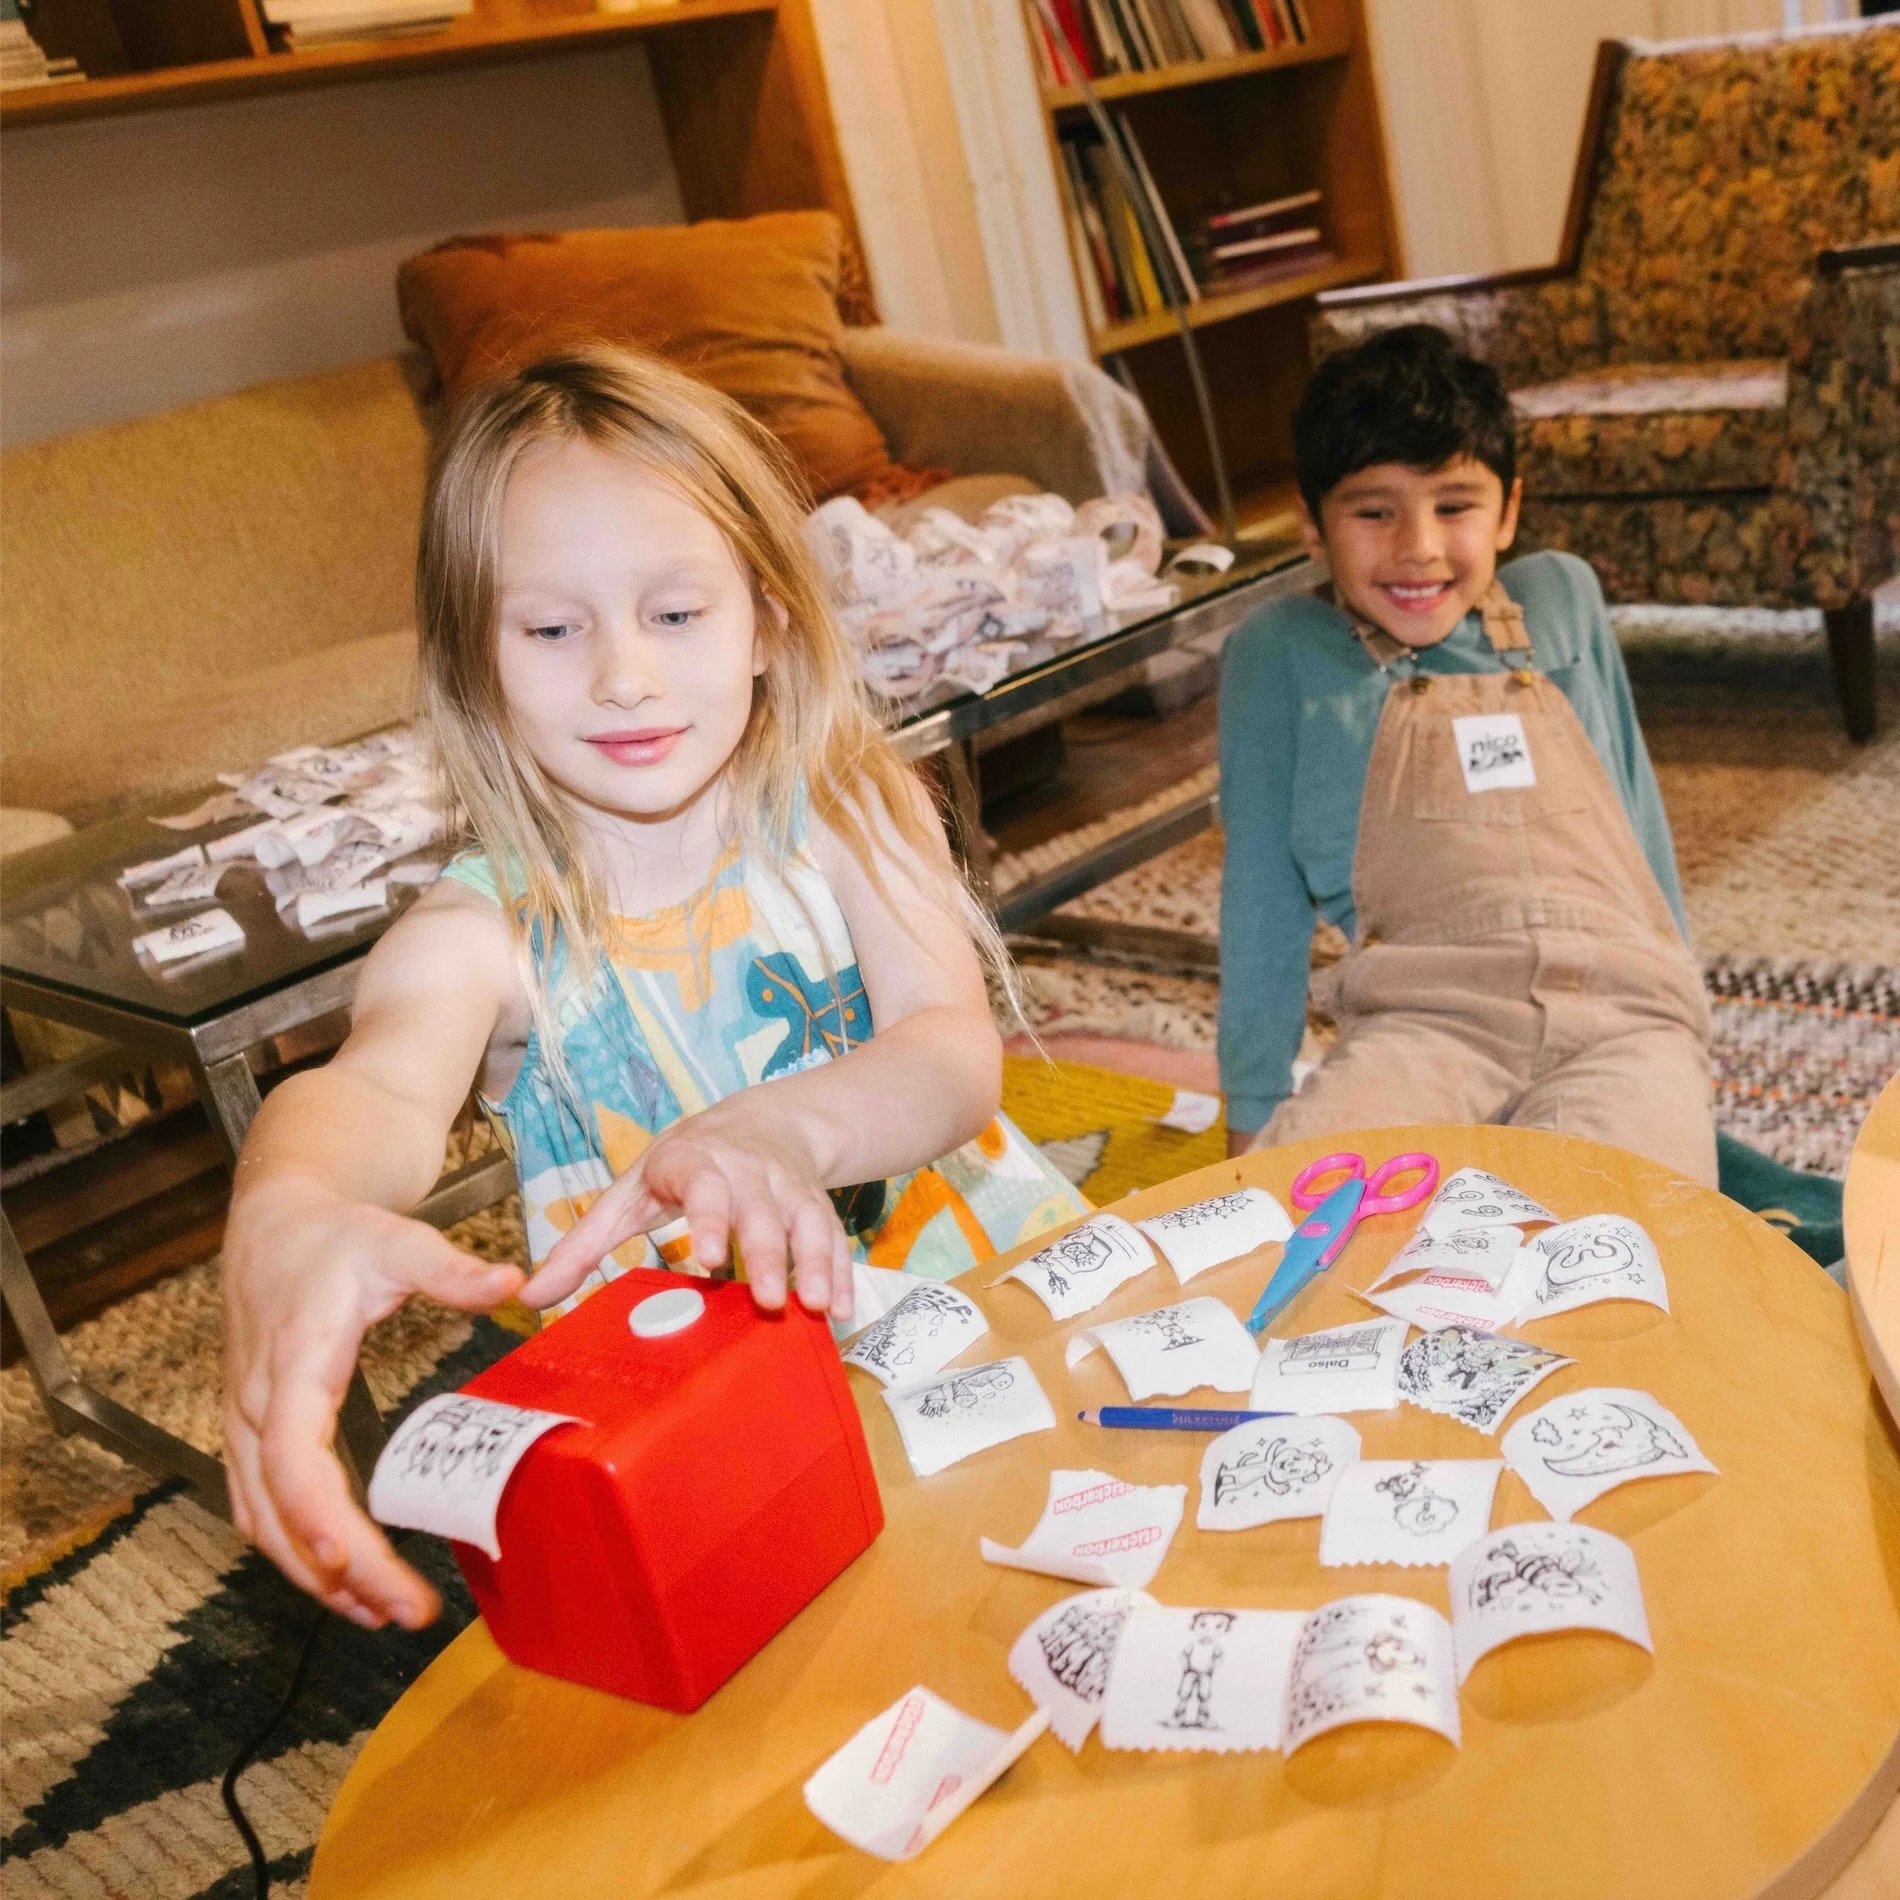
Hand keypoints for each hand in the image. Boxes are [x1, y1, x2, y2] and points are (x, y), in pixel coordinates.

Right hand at [222, 1180, 523, 1628]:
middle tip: (405, 1613)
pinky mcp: (254, 1433)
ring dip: (314, 1575)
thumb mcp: (398, 1240)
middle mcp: (258, 1405)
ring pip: (263, 1521)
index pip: (293, 1457)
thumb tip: (514, 1284)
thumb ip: (452, 1269)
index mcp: (294, 1364)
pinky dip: (298, 1550)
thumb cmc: (336, 1236)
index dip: (316, 1516)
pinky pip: (263, 1507)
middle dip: (336, 1572)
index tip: (350, 1562)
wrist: (275, 1222)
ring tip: (381, 1615)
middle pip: (280, 1510)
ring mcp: (248, 1424)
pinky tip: (344, 1579)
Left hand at [525, 1113, 854, 1323]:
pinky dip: (841, 1273)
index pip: (703, 1186)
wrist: (762, 1120)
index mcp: (694, 1162)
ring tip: (816, 1307)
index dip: (709, 1219)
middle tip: (767, 1300)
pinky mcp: (817, 1204)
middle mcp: (747, 1171)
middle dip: (768, 1255)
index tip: (708, 1260)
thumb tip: (530, 1297)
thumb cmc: (682, 1166)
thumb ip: (583, 1245)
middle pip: (761, 1212)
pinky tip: (840, 1309)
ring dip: (815, 1264)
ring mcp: (787, 1187)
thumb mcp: (631, 1193)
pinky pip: (834, 1237)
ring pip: (806, 1222)